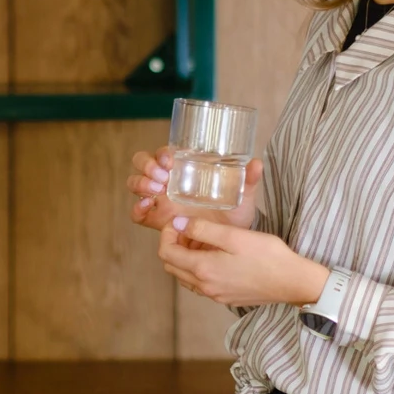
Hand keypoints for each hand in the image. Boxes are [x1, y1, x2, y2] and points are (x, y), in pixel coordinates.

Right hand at [127, 149, 263, 231]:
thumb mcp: (242, 196)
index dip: (162, 153)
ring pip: (136, 185)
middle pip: (142, 164)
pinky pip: (138, 214)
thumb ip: (249, 180)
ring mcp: (161, 201)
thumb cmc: (233, 213)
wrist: (230, 241)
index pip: (164, 154)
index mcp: (185, 170)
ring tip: (155, 190)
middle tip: (161, 175)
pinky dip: (137, 208)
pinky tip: (147, 207)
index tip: (171, 159)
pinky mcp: (158, 221)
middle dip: (147, 165)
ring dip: (141, 183)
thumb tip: (257, 164)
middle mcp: (169, 183)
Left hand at [157, 216, 328, 308]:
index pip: (166, 254)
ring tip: (204, 240)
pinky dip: (200, 268)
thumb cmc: (267, 256)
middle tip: (190, 229)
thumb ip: (202, 229)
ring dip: (186, 257)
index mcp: (203, 270)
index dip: (167, 234)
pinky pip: (201, 284)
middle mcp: (205, 287)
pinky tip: (216, 255)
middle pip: (172, 266)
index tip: (179, 222)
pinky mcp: (226, 298)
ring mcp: (215, 295)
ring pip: (186, 276)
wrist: (293, 282)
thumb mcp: (233, 235)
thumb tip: (178, 223)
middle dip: (174, 245)